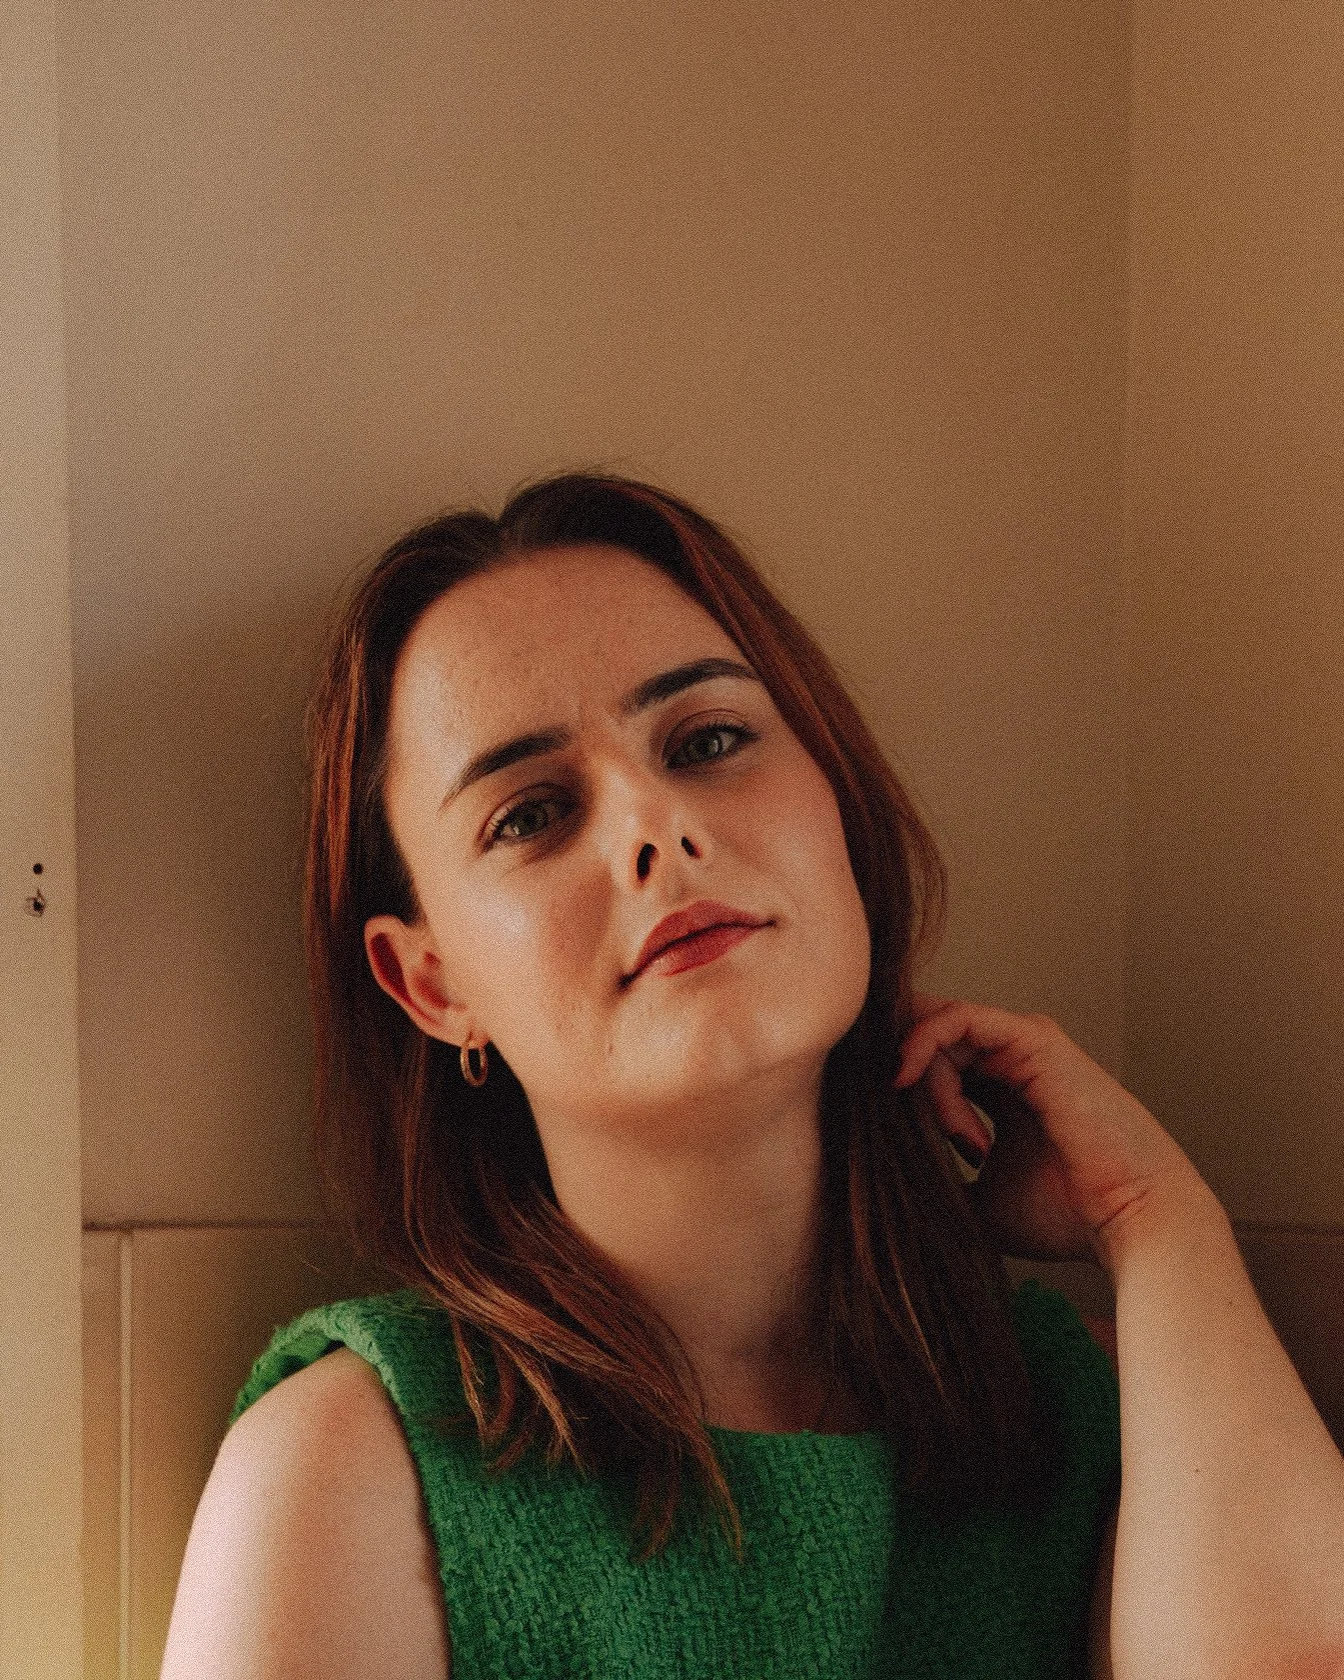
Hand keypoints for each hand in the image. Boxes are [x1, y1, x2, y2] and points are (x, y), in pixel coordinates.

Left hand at [897, 995, 1210, 1266]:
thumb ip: (937, 1181)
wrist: (1130, 1221)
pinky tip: (908, 1079)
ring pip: (936, 1029)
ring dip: (924, 1079)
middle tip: (908, 1129)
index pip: (928, 1061)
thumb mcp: (979, 1202)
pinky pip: (957, 1019)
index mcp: (999, 1088)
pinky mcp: (1033, 1038)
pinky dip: (924, 1043)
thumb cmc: (1068, 1216)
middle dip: (899, 1074)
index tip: (880, 1131)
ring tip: (956, 1138)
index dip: (892, 1085)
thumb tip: (882, 1194)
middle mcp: (1011, 1058)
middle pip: (925, 1039)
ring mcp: (1024, 1044)